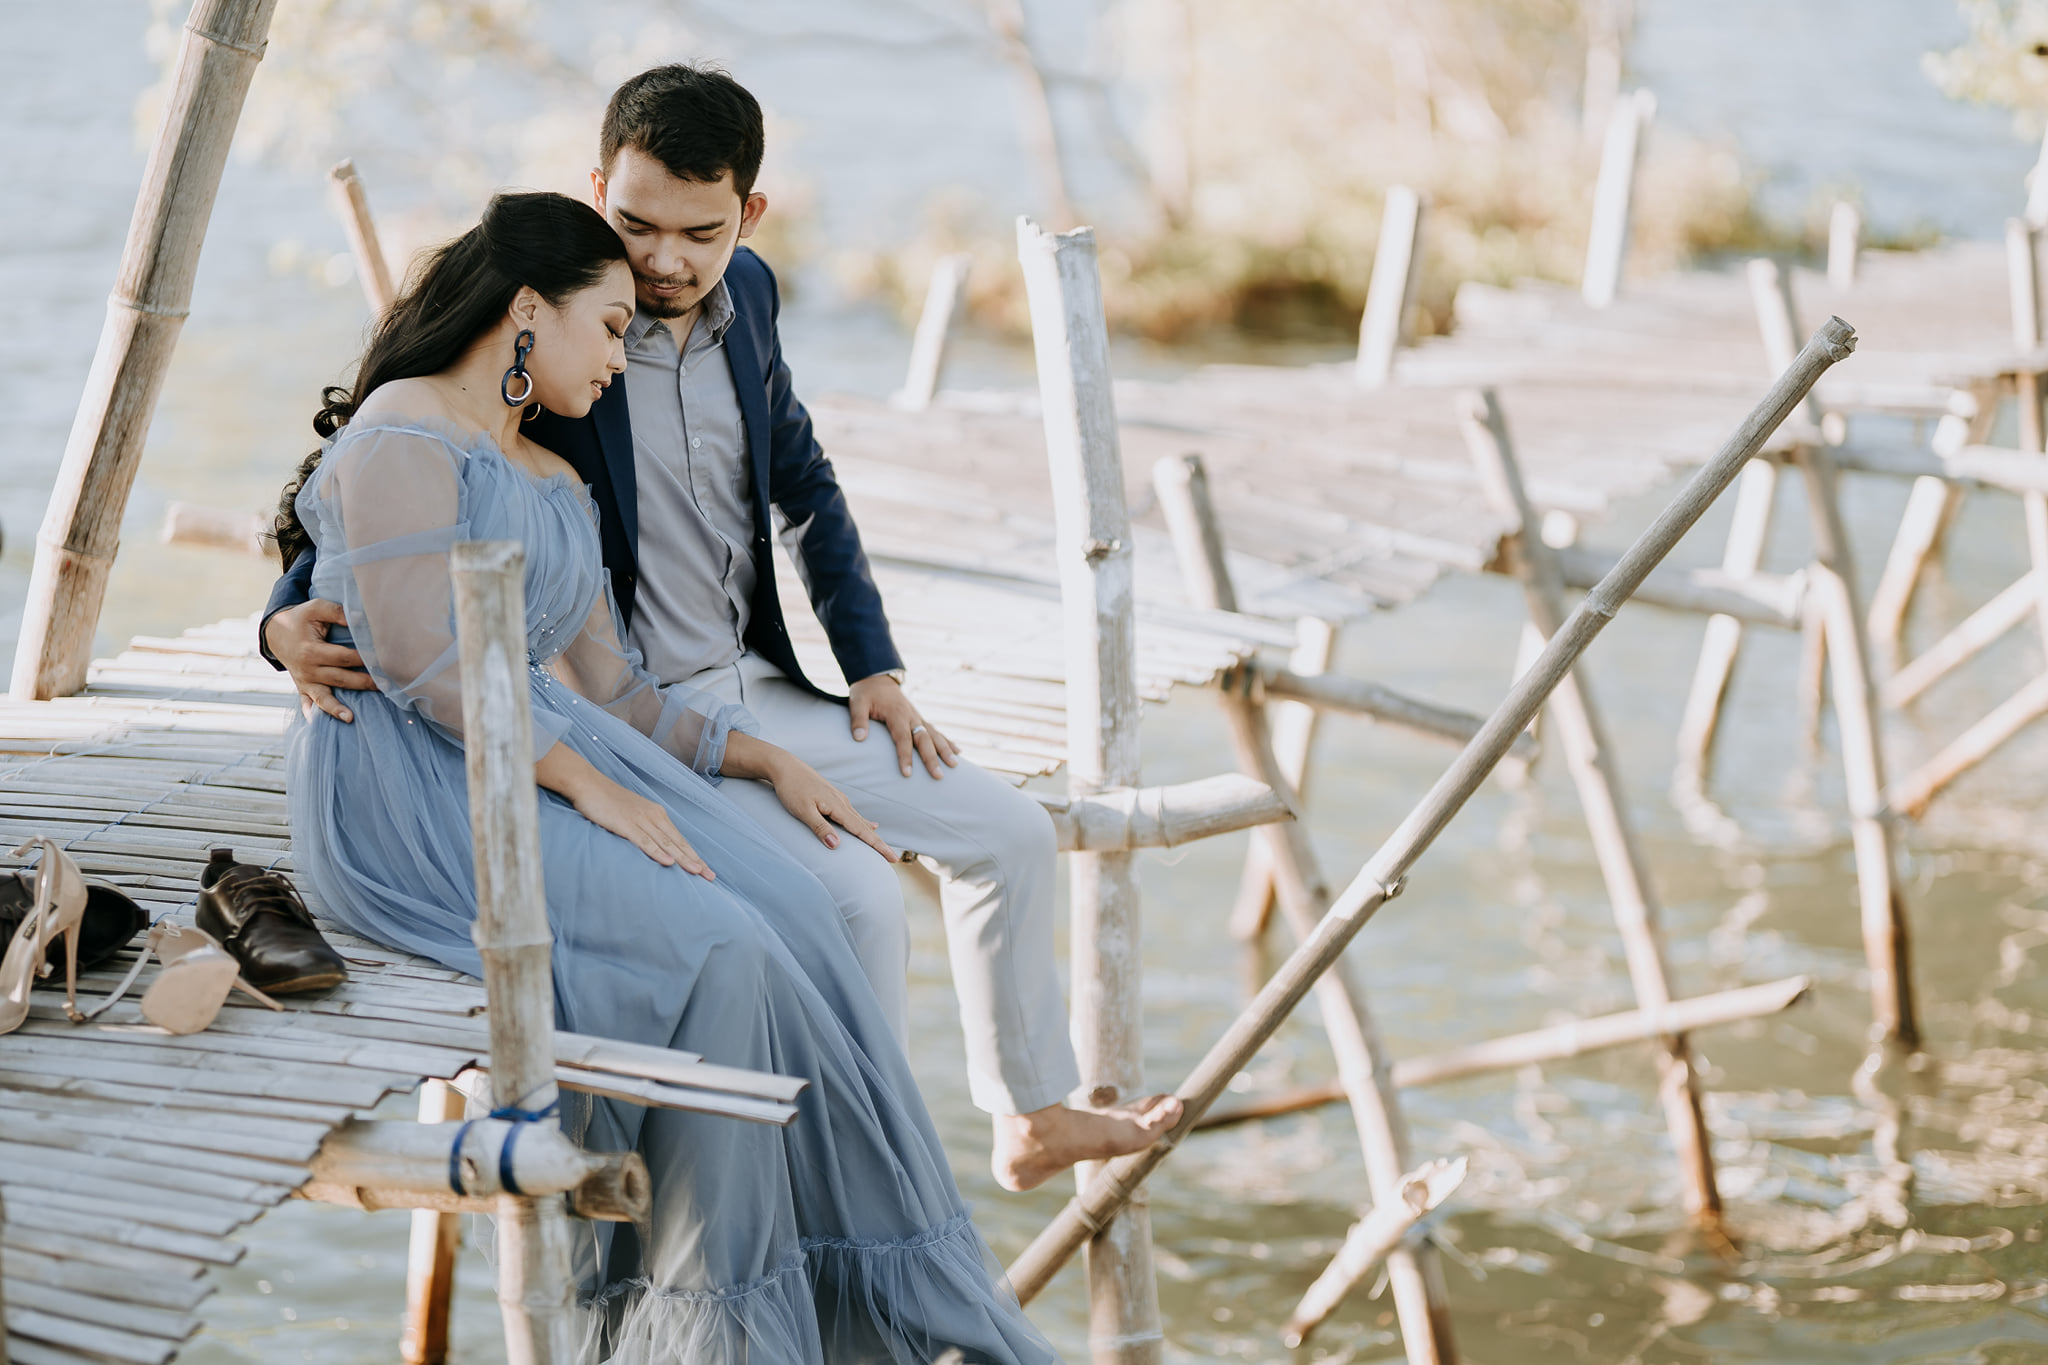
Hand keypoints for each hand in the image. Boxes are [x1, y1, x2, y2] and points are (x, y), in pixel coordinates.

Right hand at [267, 599, 370, 723]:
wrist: (276, 632)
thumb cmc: (301, 618)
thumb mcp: (316, 608)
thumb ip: (337, 612)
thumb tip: (360, 619)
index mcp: (311, 650)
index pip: (344, 657)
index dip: (364, 659)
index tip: (382, 661)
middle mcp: (307, 669)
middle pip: (339, 679)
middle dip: (363, 683)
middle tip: (385, 686)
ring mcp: (304, 681)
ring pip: (322, 697)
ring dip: (336, 708)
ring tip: (350, 718)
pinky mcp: (302, 687)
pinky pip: (306, 702)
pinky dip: (310, 712)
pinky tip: (316, 723)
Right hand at [569, 775, 713, 876]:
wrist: (588, 784)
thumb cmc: (608, 800)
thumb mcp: (632, 813)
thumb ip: (644, 828)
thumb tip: (654, 845)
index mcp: (657, 814)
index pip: (679, 839)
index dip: (693, 856)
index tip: (706, 871)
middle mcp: (653, 817)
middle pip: (678, 843)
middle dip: (695, 860)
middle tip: (710, 877)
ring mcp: (640, 820)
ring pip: (666, 843)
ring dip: (682, 859)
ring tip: (697, 872)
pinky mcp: (625, 825)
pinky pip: (644, 841)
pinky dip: (658, 852)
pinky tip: (669, 862)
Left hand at [765, 753, 897, 861]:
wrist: (785, 766)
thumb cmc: (791, 788)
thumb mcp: (802, 810)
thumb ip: (819, 828)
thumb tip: (837, 845)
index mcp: (837, 807)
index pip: (862, 831)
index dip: (878, 845)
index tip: (892, 857)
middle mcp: (842, 803)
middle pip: (865, 827)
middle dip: (879, 843)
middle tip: (893, 858)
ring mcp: (838, 799)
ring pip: (860, 820)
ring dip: (871, 835)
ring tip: (882, 846)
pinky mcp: (833, 798)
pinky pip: (852, 814)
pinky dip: (863, 823)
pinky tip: (870, 825)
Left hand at [848, 674, 958, 778]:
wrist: (877, 677)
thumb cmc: (866, 692)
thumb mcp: (857, 702)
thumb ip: (858, 719)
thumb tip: (859, 738)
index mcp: (896, 713)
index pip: (903, 738)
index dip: (905, 756)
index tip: (908, 774)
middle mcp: (911, 715)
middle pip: (924, 739)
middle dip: (932, 758)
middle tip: (938, 776)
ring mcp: (917, 717)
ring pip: (934, 735)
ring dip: (945, 750)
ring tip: (954, 766)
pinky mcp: (919, 718)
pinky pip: (935, 731)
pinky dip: (947, 741)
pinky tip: (958, 751)